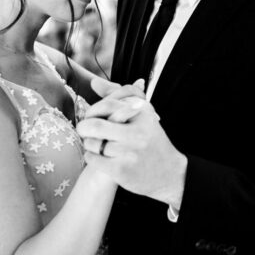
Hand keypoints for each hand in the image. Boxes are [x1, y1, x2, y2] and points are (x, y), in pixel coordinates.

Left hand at [77, 80, 186, 207]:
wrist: (170, 173)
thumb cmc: (151, 141)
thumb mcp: (142, 115)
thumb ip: (118, 96)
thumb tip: (94, 81)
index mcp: (143, 113)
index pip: (108, 104)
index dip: (94, 110)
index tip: (92, 116)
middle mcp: (138, 131)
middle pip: (95, 125)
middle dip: (84, 127)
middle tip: (84, 130)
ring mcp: (130, 152)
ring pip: (92, 143)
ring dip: (89, 144)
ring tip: (96, 144)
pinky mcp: (122, 169)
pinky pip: (93, 159)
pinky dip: (91, 157)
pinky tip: (100, 157)